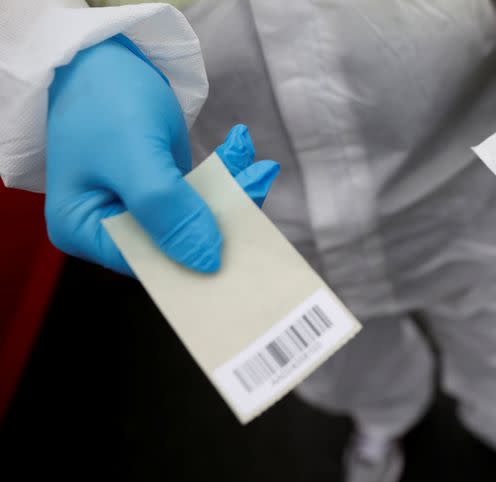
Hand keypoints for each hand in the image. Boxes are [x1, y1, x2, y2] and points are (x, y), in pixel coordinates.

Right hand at [46, 36, 277, 276]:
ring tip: (257, 165)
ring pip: (197, 219)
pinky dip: (225, 175)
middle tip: (258, 182)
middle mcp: (109, 227)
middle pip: (177, 244)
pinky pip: (200, 194)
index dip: (196, 259)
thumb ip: (168, 211)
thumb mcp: (135, 157)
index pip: (150, 264)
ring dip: (232, 191)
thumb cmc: (104, 98)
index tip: (245, 240)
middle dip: (223, 218)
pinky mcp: (160, 188)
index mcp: (84, 231)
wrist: (101, 49)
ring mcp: (136, 207)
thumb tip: (208, 263)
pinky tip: (241, 150)